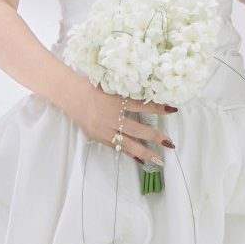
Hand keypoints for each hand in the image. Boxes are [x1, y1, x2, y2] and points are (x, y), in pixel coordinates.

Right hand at [61, 78, 178, 165]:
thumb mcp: (110, 84)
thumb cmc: (92, 86)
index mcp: (116, 101)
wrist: (71, 96)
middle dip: (154, 136)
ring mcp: (105, 130)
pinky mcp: (100, 137)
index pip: (142, 105)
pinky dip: (129, 153)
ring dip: (144, 152)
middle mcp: (111, 117)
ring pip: (127, 143)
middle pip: (136, 130)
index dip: (158, 108)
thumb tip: (149, 88)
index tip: (173, 109)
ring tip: (158, 159)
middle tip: (169, 143)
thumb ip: (126, 89)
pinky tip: (140, 159)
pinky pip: (117, 147)